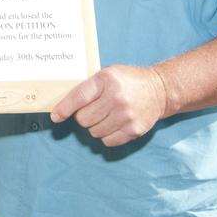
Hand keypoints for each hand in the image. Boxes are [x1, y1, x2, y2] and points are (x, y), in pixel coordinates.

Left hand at [50, 65, 168, 146]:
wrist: (160, 90)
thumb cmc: (128, 81)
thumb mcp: (108, 74)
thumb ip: (89, 87)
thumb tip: (63, 107)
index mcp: (106, 80)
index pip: (79, 97)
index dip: (64, 109)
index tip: (56, 117)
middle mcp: (116, 98)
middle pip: (83, 119)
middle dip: (84, 117)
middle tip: (93, 110)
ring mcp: (126, 115)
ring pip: (94, 132)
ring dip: (95, 127)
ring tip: (106, 116)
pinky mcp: (134, 130)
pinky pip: (108, 141)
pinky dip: (106, 136)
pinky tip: (114, 124)